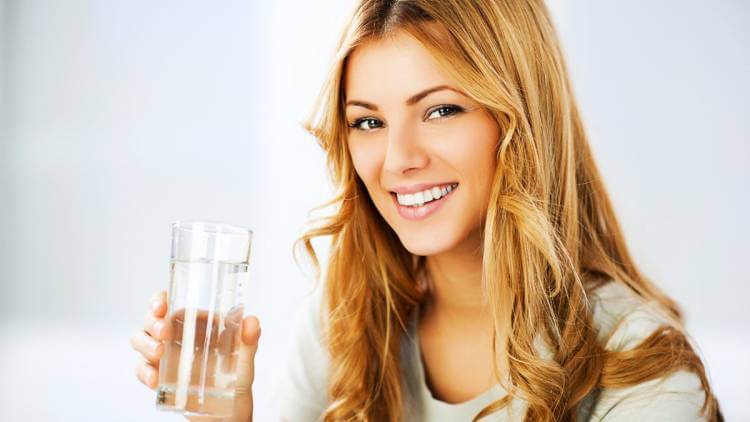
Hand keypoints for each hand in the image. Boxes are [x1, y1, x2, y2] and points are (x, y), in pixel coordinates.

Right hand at [130, 290, 261, 421]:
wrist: (229, 407)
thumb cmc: (236, 373)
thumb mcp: (245, 355)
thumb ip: (249, 338)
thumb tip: (252, 321)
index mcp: (193, 320)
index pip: (169, 301)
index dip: (159, 300)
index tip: (162, 305)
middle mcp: (175, 334)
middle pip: (150, 319)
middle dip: (152, 322)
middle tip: (164, 332)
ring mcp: (163, 354)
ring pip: (139, 340)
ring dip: (145, 344)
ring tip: (159, 353)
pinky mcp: (157, 375)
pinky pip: (141, 369)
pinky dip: (144, 372)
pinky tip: (155, 379)